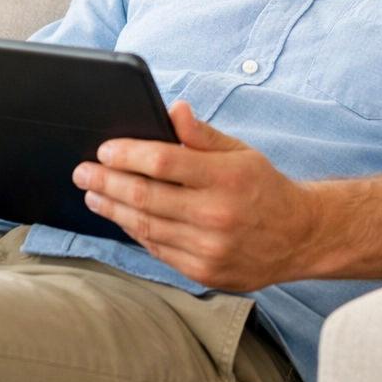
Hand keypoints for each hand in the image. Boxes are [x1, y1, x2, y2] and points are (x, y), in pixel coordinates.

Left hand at [72, 102, 320, 290]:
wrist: (298, 236)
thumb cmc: (263, 187)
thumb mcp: (240, 151)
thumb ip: (202, 134)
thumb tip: (174, 110)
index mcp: (226, 176)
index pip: (163, 161)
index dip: (127, 154)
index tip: (105, 149)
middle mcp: (216, 214)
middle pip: (145, 196)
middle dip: (106, 181)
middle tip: (83, 171)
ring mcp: (208, 247)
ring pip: (145, 226)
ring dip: (112, 208)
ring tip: (94, 193)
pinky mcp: (203, 271)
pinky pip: (158, 249)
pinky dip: (135, 231)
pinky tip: (121, 217)